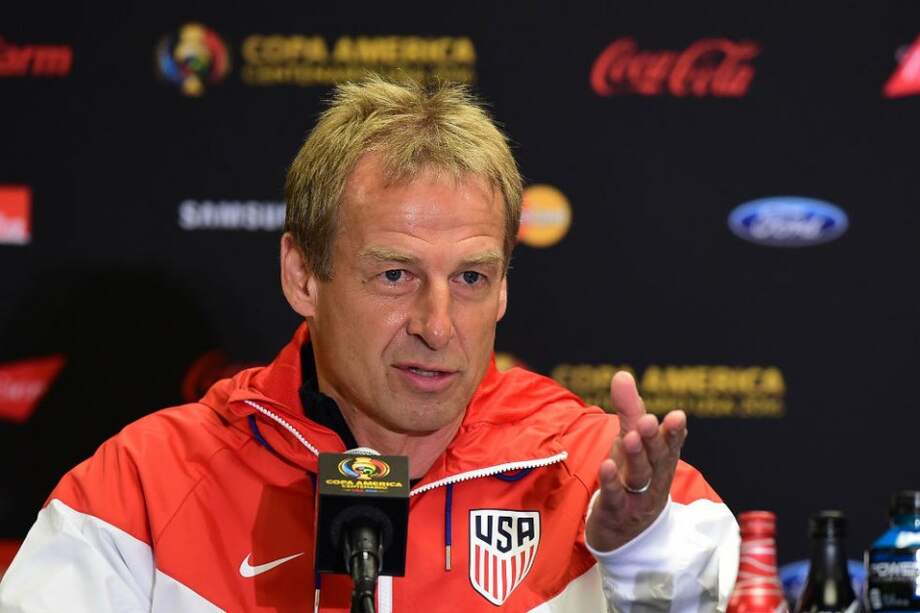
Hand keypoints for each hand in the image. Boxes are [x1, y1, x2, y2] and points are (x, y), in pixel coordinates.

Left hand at [585, 371, 686, 551]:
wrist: (623, 532)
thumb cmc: (630, 477)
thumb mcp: (630, 442)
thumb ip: (628, 410)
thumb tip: (622, 374)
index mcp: (660, 460)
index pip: (671, 444)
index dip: (674, 431)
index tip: (677, 416)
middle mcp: (653, 478)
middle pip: (656, 458)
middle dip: (654, 439)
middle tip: (649, 421)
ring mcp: (636, 498)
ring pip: (639, 477)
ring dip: (636, 457)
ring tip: (629, 438)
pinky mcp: (616, 512)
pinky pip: (615, 497)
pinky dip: (611, 482)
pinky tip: (605, 466)